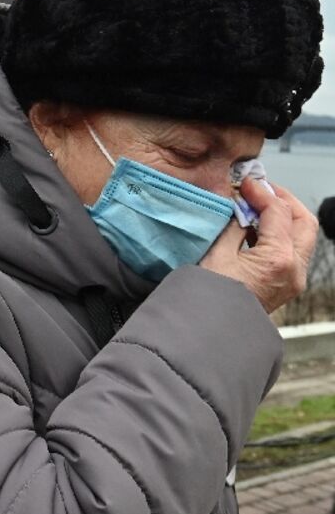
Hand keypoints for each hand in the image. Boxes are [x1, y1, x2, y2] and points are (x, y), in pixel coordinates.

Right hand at [200, 179, 318, 312]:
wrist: (211, 330)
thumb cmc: (209, 297)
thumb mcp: (217, 253)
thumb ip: (234, 226)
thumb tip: (241, 209)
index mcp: (278, 258)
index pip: (278, 212)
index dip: (262, 192)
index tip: (247, 183)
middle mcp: (294, 269)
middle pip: (303, 221)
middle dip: (284, 201)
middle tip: (261, 191)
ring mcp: (294, 279)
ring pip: (302, 236)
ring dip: (283, 217)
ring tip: (257, 209)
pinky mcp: (287, 285)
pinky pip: (293, 251)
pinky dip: (280, 235)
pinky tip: (257, 230)